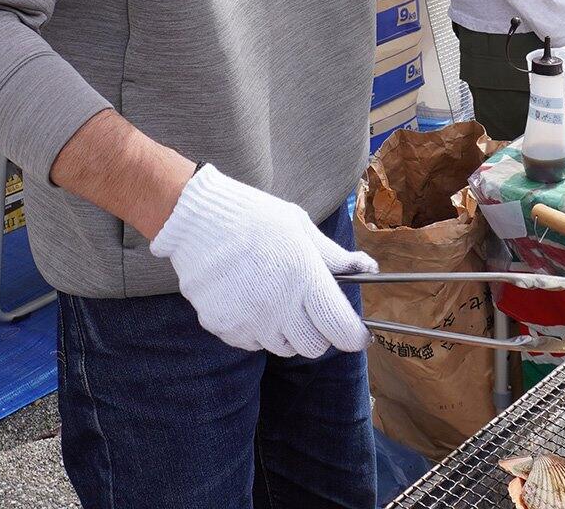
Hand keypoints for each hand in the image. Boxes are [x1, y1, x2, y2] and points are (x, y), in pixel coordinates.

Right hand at [150, 165, 375, 357]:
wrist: (195, 219)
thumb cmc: (253, 217)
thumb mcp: (299, 226)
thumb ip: (333, 255)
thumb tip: (368, 267)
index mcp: (303, 276)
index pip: (340, 328)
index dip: (353, 336)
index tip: (356, 334)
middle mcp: (277, 305)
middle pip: (313, 347)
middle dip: (318, 333)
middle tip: (309, 310)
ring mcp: (248, 320)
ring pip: (282, 348)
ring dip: (286, 332)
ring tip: (273, 298)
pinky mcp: (223, 327)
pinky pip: (251, 342)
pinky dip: (256, 329)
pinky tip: (248, 299)